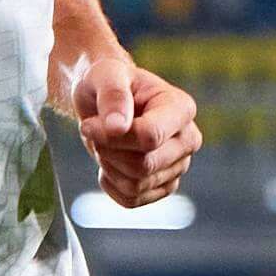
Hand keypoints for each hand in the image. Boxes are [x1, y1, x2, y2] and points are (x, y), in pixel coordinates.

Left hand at [72, 52, 201, 208]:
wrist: (104, 101)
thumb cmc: (107, 81)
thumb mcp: (105, 75)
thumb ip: (113, 95)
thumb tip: (117, 128)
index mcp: (181, 108)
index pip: (150, 137)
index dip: (112, 137)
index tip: (88, 125)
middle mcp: (188, 139)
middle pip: (144, 165)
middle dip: (109, 151)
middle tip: (96, 132)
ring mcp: (179, 166)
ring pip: (136, 185)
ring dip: (108, 166)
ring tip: (105, 144)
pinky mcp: (164, 186)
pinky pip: (132, 200)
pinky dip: (111, 185)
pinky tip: (109, 163)